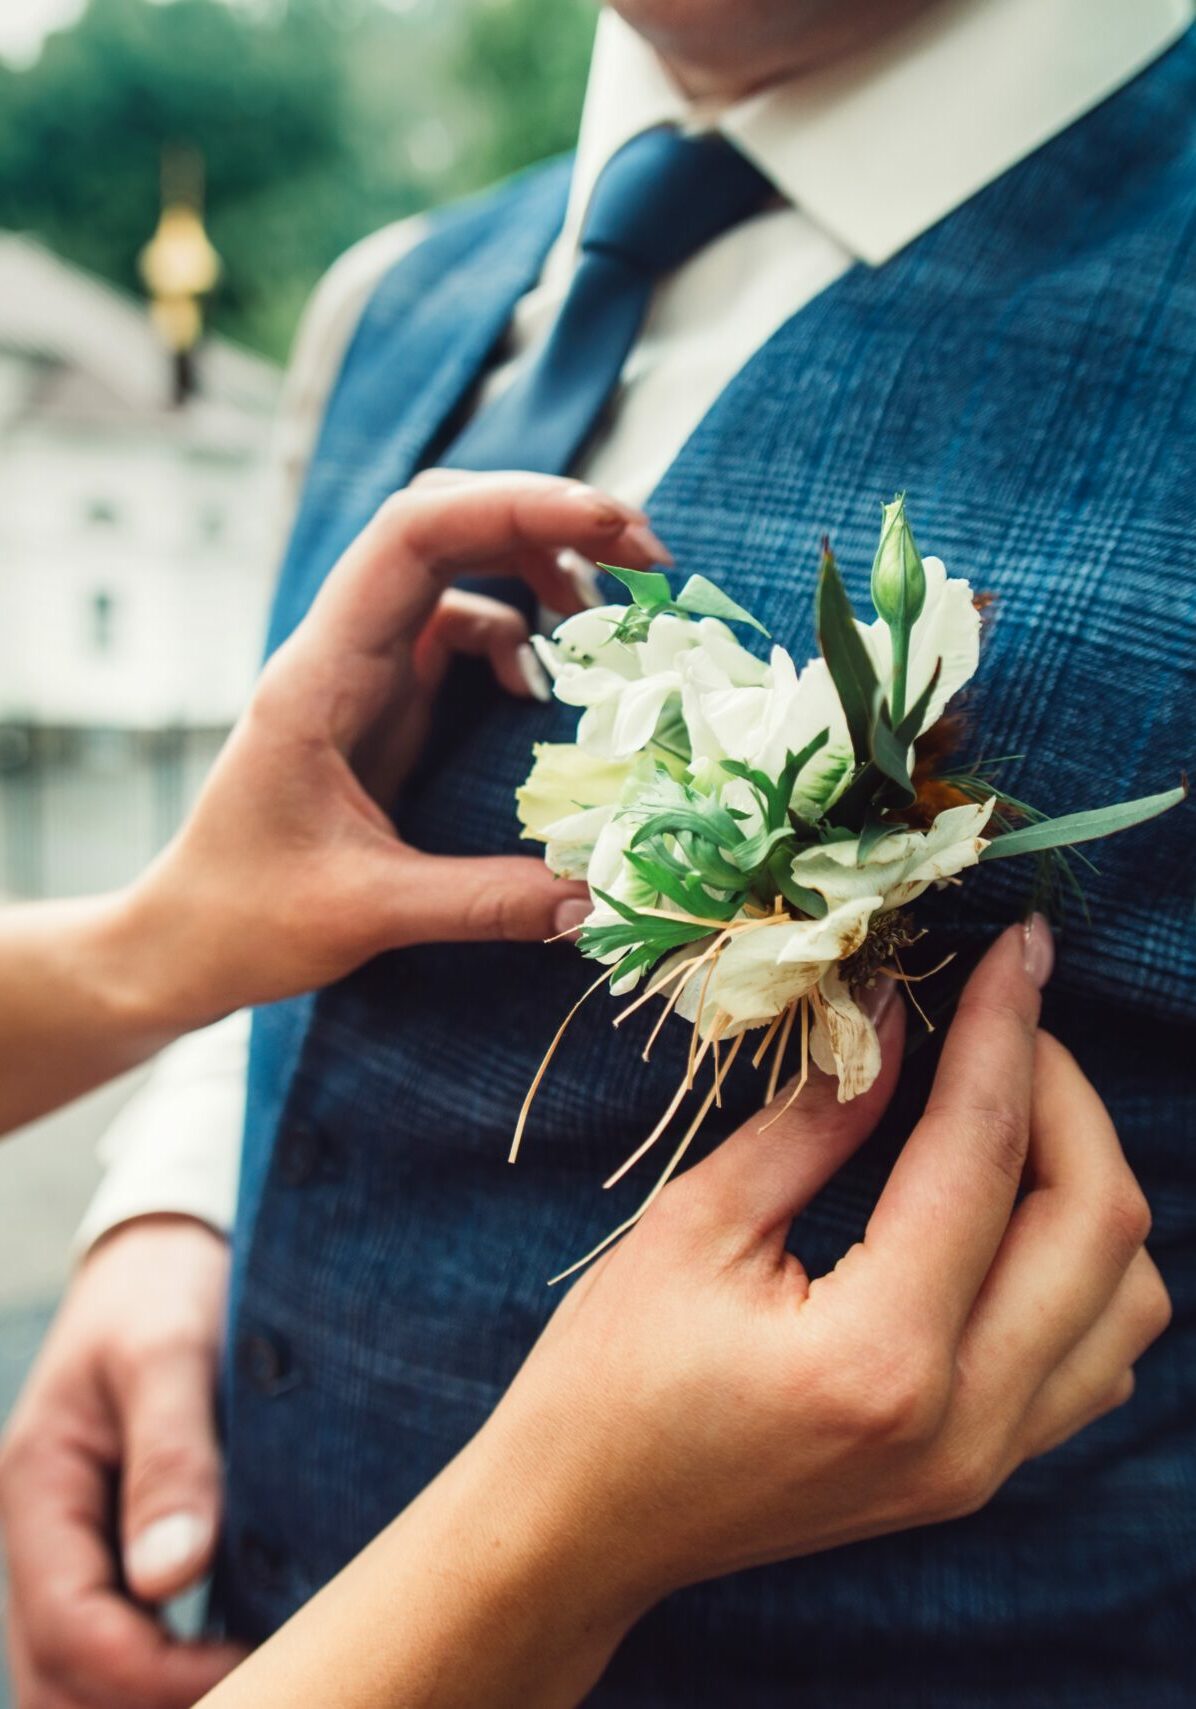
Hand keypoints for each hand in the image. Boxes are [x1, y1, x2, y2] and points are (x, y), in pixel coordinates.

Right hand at [0, 1217, 242, 1708]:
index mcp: (40, 1489)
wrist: (167, 1248)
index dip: (161, 1677)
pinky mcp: (118, 1542)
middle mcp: (45, 1533)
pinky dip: (169, 1668)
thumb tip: (169, 1579)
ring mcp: (76, 1543)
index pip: (75, 1633)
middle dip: (153, 1706)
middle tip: (275, 1682)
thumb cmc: (168, 1287)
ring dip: (158, 1696)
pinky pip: (119, 1636)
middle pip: (63, 1678)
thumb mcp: (170, 1351)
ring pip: (82, 1673)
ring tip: (266, 1672)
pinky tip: (251, 1650)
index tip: (266, 1660)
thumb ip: (171, 1458)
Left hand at [118, 473, 667, 1027]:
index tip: (613, 530)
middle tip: (646, 554)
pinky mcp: (386, 699)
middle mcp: (344, 649)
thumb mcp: (366, 915)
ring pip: (456, 565)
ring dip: (539, 564)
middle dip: (546, 517)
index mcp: (323, 674)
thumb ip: (483, 904)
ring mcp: (366, 669)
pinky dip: (519, 634)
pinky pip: (461, 627)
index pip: (413, 536)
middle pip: (443, 521)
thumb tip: (600, 898)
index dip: (516, 507)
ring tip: (618, 605)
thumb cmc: (246, 918)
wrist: (185, 938)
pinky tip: (544, 688)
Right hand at [466, 922, 1168, 1656]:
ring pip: (1128, 1298)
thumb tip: (894, 1010)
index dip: (1003, 1031)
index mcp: (878, 1358)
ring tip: (1005, 1110)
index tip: (1015, 949)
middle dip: (1065, 1090)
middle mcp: (964, 1426)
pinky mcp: (981, 1473)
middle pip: (1098, 1224)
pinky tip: (1007, 1214)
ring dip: (1087, 1180)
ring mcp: (984, 1464)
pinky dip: (1084, 1267)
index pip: (981, 1156)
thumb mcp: (696, 1225)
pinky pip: (1098, 1358)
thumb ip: (817, 1117)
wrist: (588, 1527)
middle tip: (1004, 1017)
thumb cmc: (609, 1376)